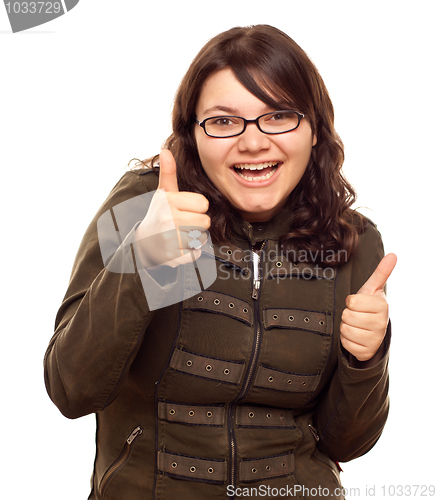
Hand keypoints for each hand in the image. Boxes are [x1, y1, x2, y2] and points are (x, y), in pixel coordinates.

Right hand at [135, 150, 209, 267]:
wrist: (142, 243)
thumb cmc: (158, 215)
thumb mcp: (163, 194)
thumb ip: (169, 173)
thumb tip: (166, 151)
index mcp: (168, 201)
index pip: (203, 203)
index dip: (197, 208)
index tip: (184, 210)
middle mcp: (167, 219)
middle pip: (205, 222)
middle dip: (197, 224)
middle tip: (182, 224)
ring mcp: (168, 239)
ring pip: (201, 239)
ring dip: (194, 239)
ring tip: (179, 235)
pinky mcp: (171, 257)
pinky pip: (195, 255)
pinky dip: (190, 254)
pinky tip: (178, 248)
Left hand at [340, 253, 396, 362]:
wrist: (373, 331)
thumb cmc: (369, 307)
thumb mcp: (372, 289)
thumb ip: (381, 273)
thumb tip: (393, 255)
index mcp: (382, 306)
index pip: (352, 301)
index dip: (351, 302)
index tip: (359, 304)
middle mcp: (381, 324)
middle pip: (347, 316)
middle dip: (348, 314)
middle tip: (357, 315)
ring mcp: (375, 339)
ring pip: (345, 330)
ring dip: (346, 327)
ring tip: (355, 325)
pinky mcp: (366, 352)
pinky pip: (345, 343)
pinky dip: (346, 340)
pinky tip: (355, 336)